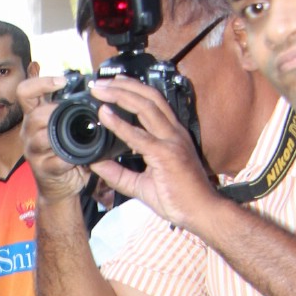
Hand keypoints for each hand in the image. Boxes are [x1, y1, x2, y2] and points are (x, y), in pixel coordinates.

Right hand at [18, 76, 92, 202]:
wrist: (61, 187)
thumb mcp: (65, 127)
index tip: (62, 82)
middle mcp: (29, 132)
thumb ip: (72, 112)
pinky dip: (69, 159)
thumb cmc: (65, 154)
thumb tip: (98, 94)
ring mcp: (33, 151)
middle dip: (56, 114)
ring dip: (61, 137)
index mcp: (35, 116)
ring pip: (41, 138)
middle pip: (34, 115)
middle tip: (73, 117)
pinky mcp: (42, 169)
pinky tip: (77, 158)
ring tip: (75, 139)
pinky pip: (55, 160)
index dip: (41, 83)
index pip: (25, 92)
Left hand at [89, 77, 219, 226]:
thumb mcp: (140, 185)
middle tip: (99, 82)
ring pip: (146, 107)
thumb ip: (118, 174)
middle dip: (122, 86)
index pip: (152, 103)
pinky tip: (105, 115)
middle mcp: (173, 132)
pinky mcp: (166, 154)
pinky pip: (139, 136)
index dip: (131, 90)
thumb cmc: (177, 198)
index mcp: (171, 135)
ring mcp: (171, 141)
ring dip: (120, 95)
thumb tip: (95, 164)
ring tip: (99, 90)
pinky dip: (120, 124)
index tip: (112, 84)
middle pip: (149, 97)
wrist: (200, 213)